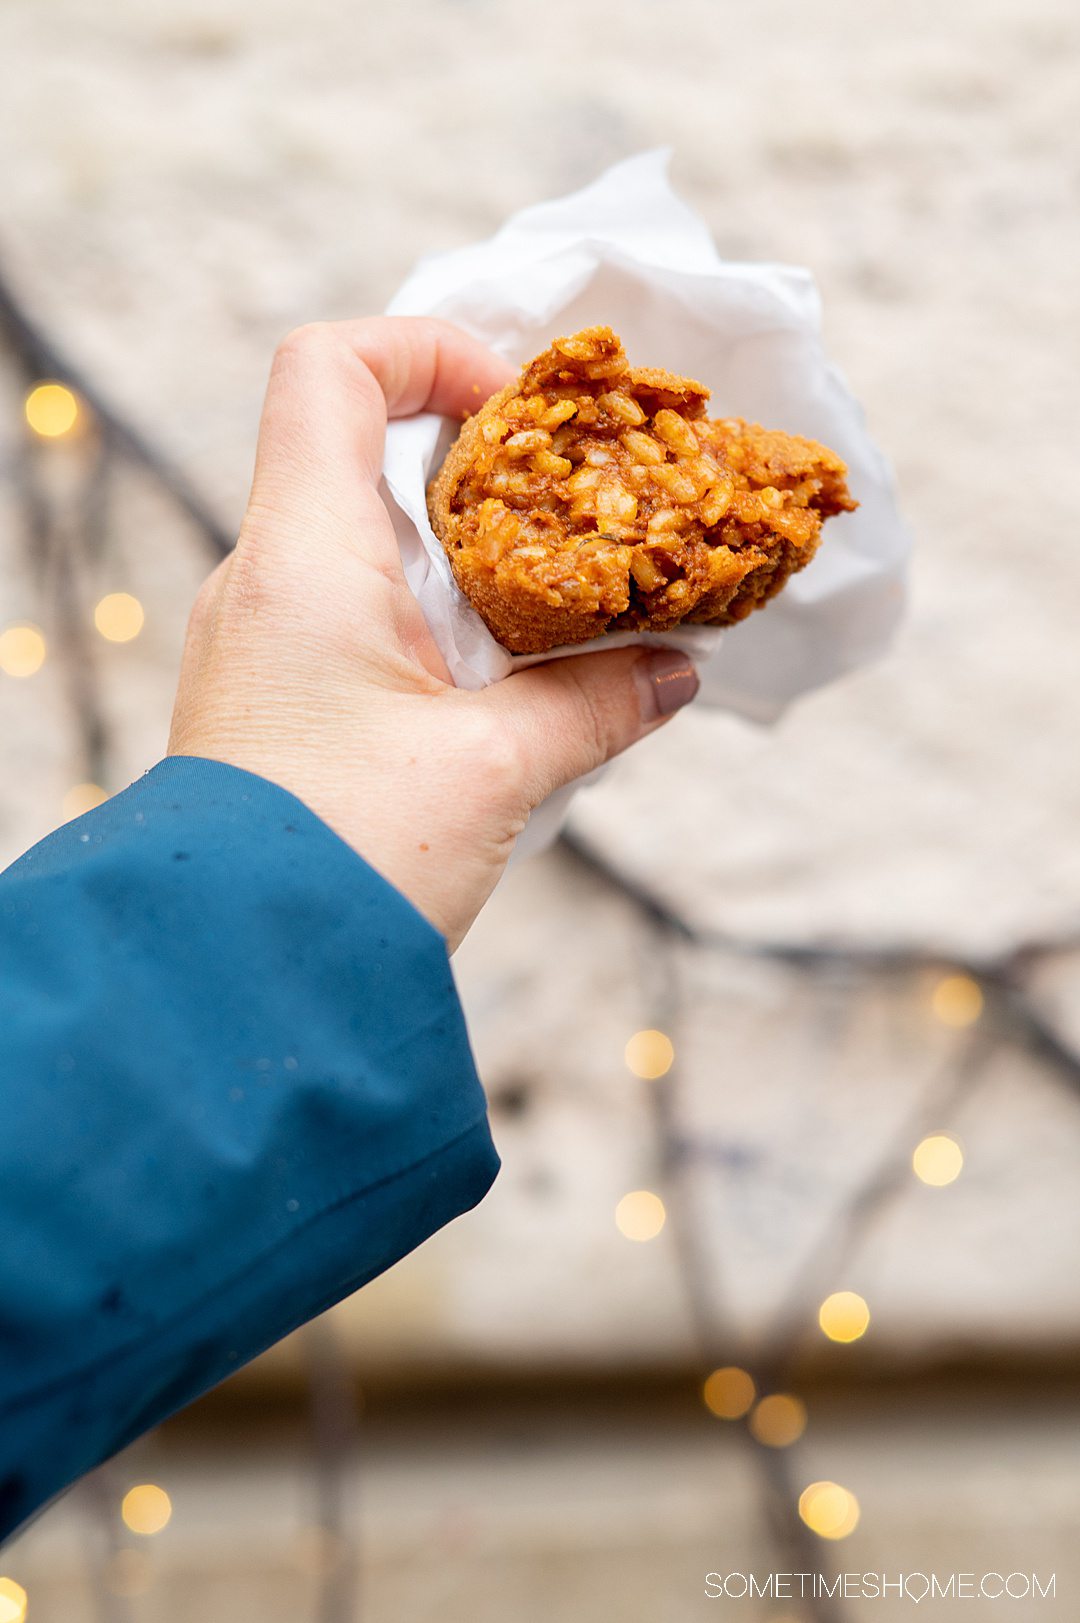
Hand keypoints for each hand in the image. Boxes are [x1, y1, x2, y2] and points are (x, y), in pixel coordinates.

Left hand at [168, 318, 698, 950]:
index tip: (519, 410)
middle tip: (576, 513)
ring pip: (371, 544)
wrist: (236, 981)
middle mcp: (265, 581)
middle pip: (365, 450)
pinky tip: (508, 684)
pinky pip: (360, 618)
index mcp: (303, 558)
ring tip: (561, 607)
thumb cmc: (344, 862)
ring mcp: (263, 641)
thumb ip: (594, 704)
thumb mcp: (493, 772)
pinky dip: (440, 623)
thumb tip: (674, 673)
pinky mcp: (278, 701)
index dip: (429, 350)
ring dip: (471, 559)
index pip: (330, 367)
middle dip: (485, 467)